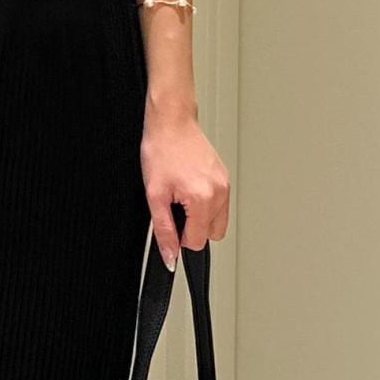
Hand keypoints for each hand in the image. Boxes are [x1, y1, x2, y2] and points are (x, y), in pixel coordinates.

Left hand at [139, 112, 228, 270]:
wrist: (171, 123)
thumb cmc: (162, 151)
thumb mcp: (154, 196)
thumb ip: (164, 230)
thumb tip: (170, 256)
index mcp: (203, 198)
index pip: (197, 242)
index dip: (180, 237)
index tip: (170, 219)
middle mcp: (220, 192)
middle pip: (212, 235)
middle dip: (192, 228)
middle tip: (175, 206)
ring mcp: (225, 184)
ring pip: (218, 221)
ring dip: (200, 216)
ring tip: (182, 195)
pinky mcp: (225, 177)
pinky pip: (220, 204)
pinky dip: (205, 203)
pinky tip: (190, 187)